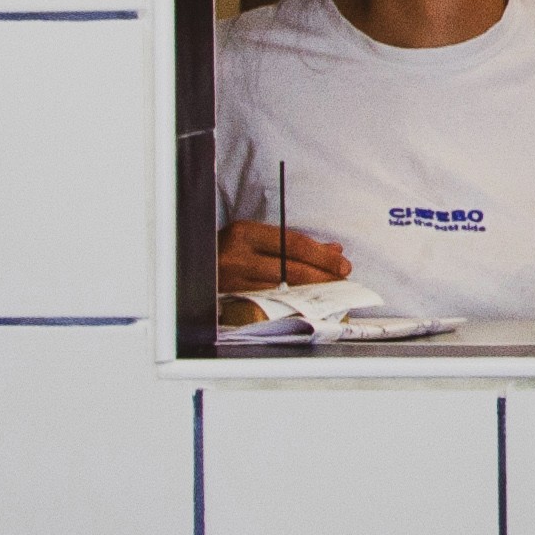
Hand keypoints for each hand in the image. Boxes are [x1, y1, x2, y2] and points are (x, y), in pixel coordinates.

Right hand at [219, 223, 352, 291]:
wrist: (191, 268)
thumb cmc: (227, 253)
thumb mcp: (253, 239)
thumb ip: (290, 244)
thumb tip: (332, 250)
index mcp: (244, 233)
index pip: (292, 243)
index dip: (321, 255)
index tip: (341, 262)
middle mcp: (237, 255)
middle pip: (291, 267)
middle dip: (323, 273)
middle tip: (343, 277)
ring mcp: (233, 281)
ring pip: (284, 288)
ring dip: (313, 290)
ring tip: (332, 289)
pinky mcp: (233, 300)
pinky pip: (271, 302)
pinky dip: (294, 300)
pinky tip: (309, 300)